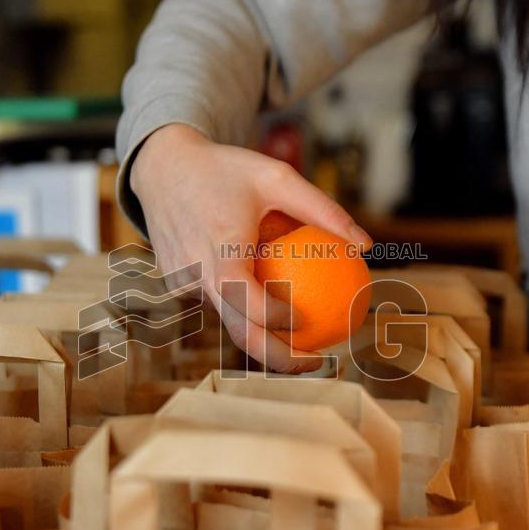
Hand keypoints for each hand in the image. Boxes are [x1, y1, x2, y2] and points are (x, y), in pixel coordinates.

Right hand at [130, 123, 371, 371]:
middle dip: (277, 360)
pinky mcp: (175, 286)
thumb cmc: (227, 169)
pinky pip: (214, 300)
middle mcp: (195, 275)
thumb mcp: (277, 177)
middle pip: (238, 333)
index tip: (309, 326)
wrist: (162, 167)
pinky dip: (238, 302)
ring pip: (227, 317)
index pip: (249, 302)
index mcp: (219, 251)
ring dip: (260, 329)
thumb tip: (366, 246)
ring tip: (298, 332)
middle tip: (316, 362)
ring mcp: (181, 285)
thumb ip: (321, 210)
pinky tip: (265, 294)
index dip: (278, 323)